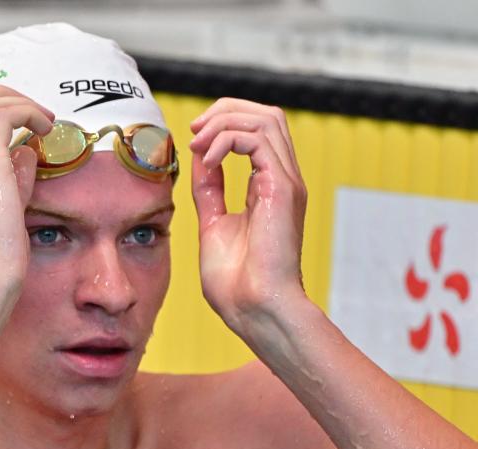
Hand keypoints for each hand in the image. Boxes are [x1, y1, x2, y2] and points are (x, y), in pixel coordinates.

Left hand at [189, 98, 308, 337]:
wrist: (254, 309)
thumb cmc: (236, 283)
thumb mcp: (213, 224)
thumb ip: (210, 191)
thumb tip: (198, 159)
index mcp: (269, 188)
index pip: (257, 132)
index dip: (224, 123)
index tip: (192, 138)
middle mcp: (282, 180)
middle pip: (266, 115)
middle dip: (225, 111)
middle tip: (194, 129)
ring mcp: (285, 182)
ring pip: (265, 118)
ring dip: (223, 122)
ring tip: (197, 143)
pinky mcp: (282, 188)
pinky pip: (258, 139)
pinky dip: (226, 139)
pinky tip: (206, 159)